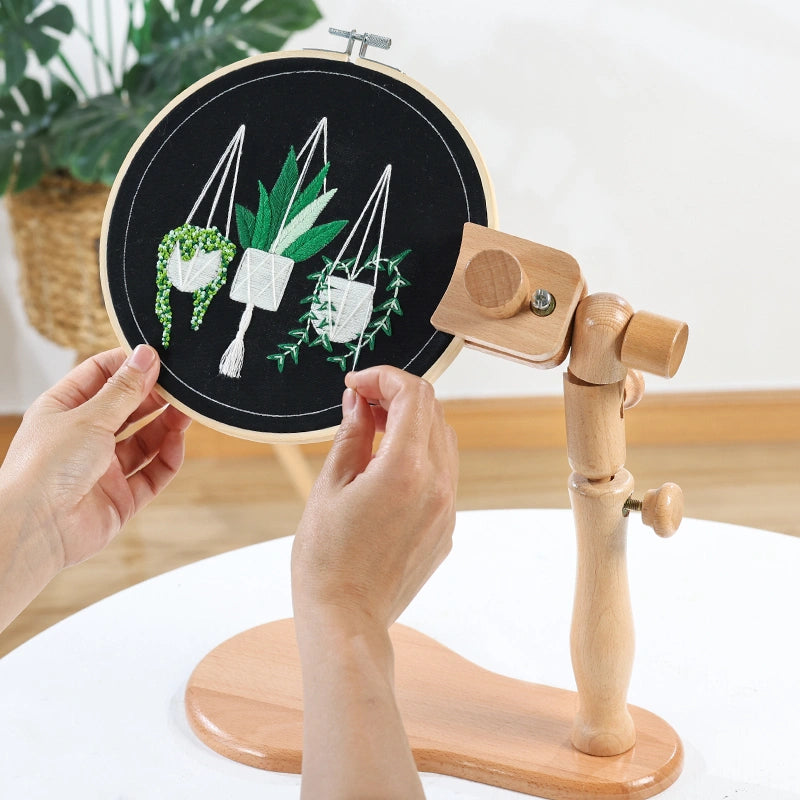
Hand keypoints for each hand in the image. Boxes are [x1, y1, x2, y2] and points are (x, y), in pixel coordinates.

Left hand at [1, 346, 189, 570]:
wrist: (35, 528)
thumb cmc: (45, 467)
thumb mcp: (89, 416)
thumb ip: (124, 389)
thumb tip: (146, 356)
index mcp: (64, 410)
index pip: (100, 376)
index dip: (129, 365)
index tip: (159, 357)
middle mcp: (83, 438)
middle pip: (127, 409)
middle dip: (154, 396)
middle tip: (181, 385)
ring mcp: (102, 469)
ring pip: (144, 441)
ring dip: (166, 425)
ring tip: (187, 411)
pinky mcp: (120, 498)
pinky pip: (152, 475)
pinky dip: (167, 458)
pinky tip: (177, 442)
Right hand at [291, 365, 457, 798]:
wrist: (347, 620)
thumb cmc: (327, 559)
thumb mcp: (330, 487)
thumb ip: (352, 435)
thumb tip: (359, 400)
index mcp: (406, 468)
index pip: (413, 394)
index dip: (383, 378)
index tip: (356, 384)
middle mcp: (439, 484)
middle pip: (432, 411)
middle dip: (396, 396)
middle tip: (359, 403)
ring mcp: (448, 507)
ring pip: (442, 440)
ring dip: (410, 424)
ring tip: (371, 432)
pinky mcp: (447, 527)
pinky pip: (442, 473)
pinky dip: (419, 455)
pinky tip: (385, 467)